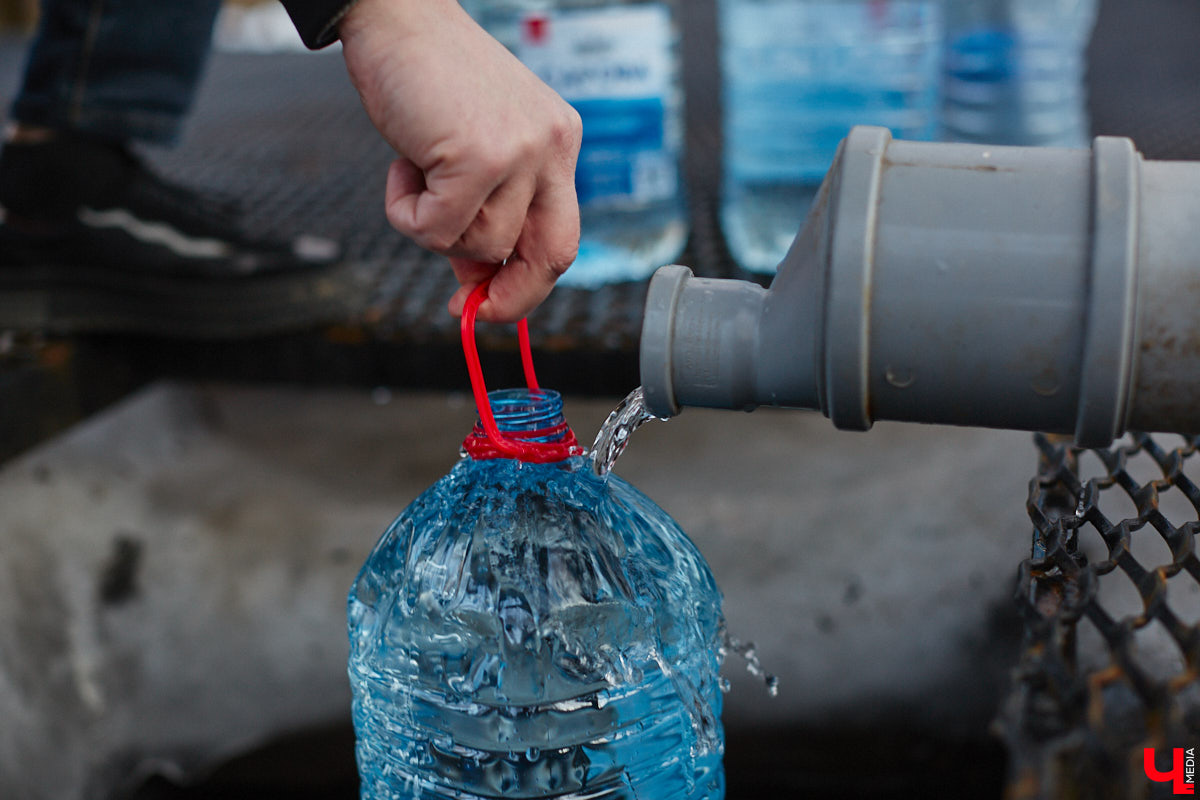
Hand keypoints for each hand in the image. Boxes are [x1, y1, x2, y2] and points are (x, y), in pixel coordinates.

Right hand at [339, 0, 581, 322]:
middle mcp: (552, 147)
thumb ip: (487, 208)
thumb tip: (479, 281)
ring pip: (483, 245)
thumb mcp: (474, 148)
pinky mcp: (479, 157)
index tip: (491, 304)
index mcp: (559, 143)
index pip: (562, 236)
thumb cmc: (428, 80)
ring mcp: (521, 152)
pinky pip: (437, 230)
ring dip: (434, 229)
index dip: (528, 283)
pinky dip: (405, 212)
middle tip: (465, 307)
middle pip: (551, 256)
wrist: (396, 16)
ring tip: (414, 174)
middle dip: (510, 296)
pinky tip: (401, 165)